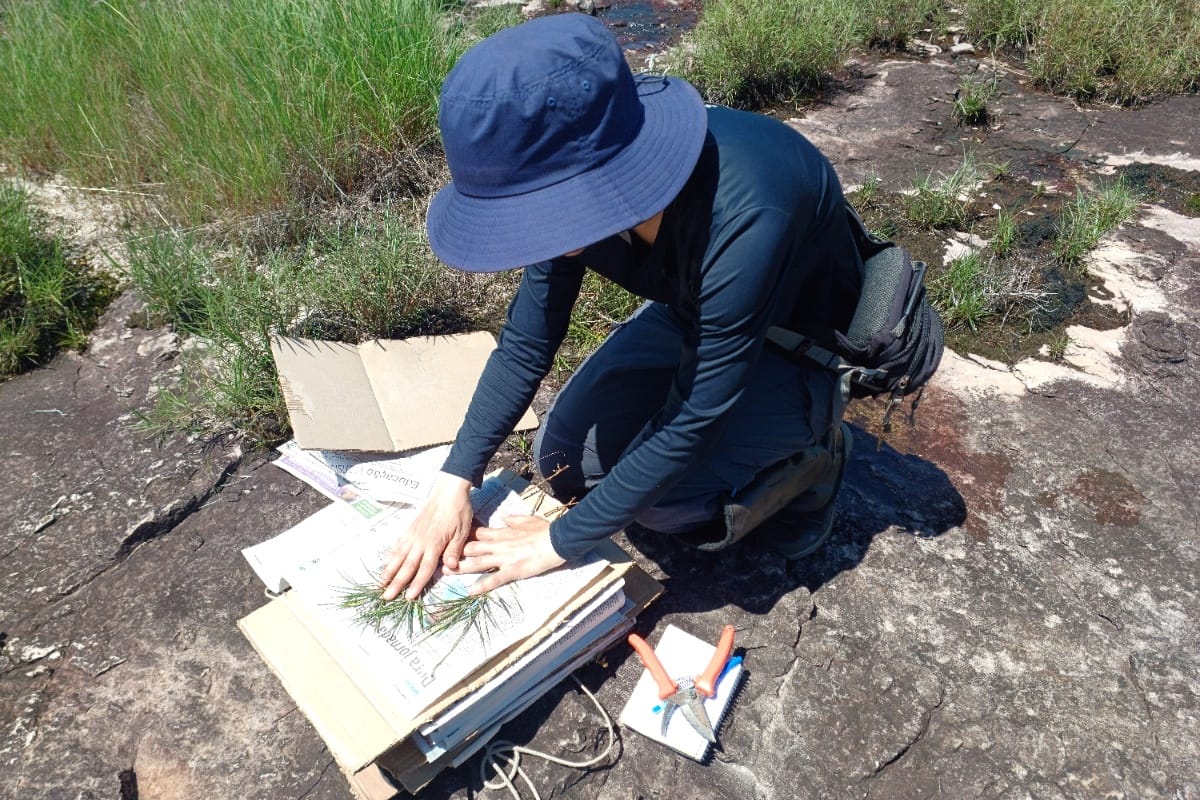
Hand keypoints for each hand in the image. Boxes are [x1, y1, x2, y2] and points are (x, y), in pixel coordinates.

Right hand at [380, 472, 473, 600]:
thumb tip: (450, 568)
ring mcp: (413, 534)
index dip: (416, 584)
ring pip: (397, 556)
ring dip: (388, 571)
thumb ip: (454, 550)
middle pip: (406, 566)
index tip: (408, 597)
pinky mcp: (410, 528)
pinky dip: (391, 556)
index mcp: (434, 544)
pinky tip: (386, 563)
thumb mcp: (462, 531)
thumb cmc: (458, 511)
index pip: (424, 569)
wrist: (448, 491)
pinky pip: (398, 544)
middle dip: (396, 583)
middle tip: (386, 597)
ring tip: (380, 584)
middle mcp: (420, 541)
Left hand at [454, 514, 565, 594]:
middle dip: (456, 553)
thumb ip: (513, 519)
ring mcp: (505, 558)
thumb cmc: (544, 530)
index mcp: (503, 533)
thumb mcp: (527, 519)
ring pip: (477, 563)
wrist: (557, 540)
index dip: (463, 537)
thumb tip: (503, 518)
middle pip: (472, 548)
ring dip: (461, 568)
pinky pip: (494, 579)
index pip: (478, 534)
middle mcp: (500, 545)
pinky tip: (470, 591)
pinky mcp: (513, 570)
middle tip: (441, 557)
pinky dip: (481, 586)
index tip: (451, 539)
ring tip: (446, 572)